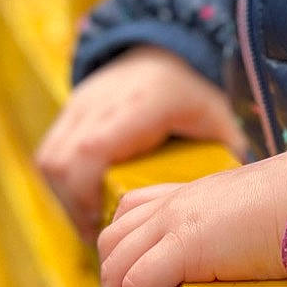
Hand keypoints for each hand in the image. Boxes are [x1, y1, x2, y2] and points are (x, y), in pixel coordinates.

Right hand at [35, 46, 249, 231]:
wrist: (161, 50)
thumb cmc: (191, 91)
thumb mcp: (215, 117)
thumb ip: (226, 153)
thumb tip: (238, 200)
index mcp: (139, 105)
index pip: (91, 150)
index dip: (86, 195)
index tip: (104, 226)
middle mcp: (101, 101)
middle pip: (61, 161)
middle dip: (74, 206)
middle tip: (100, 235)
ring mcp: (79, 104)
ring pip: (49, 159)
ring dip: (65, 197)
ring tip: (93, 221)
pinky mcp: (67, 112)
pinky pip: (48, 154)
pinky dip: (61, 183)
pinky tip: (86, 200)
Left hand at [97, 142, 286, 286]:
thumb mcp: (253, 226)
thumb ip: (232, 242)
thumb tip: (241, 273)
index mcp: (188, 198)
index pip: (129, 221)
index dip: (125, 266)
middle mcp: (172, 204)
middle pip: (110, 248)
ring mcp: (172, 219)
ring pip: (112, 269)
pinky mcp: (182, 242)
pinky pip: (134, 286)